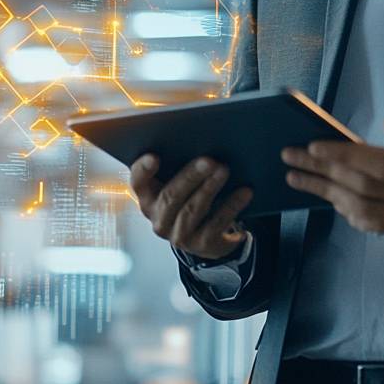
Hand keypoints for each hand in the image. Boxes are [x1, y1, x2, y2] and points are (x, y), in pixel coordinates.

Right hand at [129, 153, 252, 259]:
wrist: (211, 235)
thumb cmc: (193, 197)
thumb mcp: (182, 182)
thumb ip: (179, 163)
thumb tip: (200, 138)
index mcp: (149, 198)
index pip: (138, 183)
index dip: (143, 170)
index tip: (155, 156)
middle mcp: (159, 219)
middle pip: (170, 196)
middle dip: (190, 176)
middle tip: (209, 160)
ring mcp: (179, 235)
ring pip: (192, 210)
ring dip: (209, 188)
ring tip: (224, 170)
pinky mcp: (202, 245)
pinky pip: (216, 224)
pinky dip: (231, 205)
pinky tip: (245, 191)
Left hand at [281, 104, 383, 248]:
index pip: (379, 166)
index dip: (342, 157)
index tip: (312, 146)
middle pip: (364, 191)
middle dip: (322, 174)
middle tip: (290, 160)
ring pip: (365, 215)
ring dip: (328, 197)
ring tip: (300, 180)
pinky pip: (378, 227)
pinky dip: (351, 212)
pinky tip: (333, 197)